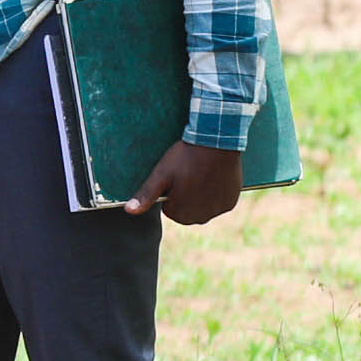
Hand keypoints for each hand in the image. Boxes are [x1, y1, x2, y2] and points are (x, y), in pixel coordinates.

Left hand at [129, 139, 243, 225]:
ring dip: (200, 195)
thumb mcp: (161, 175)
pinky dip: (215, 193)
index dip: (170, 193)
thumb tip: (129, 211)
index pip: (169, 210)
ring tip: (200, 174)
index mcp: (182, 215)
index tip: (174, 178)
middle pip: (187, 211)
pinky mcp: (231, 202)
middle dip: (184, 196)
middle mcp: (202, 218)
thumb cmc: (185, 158)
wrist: (218, 142)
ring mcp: (218, 211)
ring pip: (203, 207)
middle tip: (187, 174)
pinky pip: (219, 202)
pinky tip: (213, 177)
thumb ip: (146, 195)